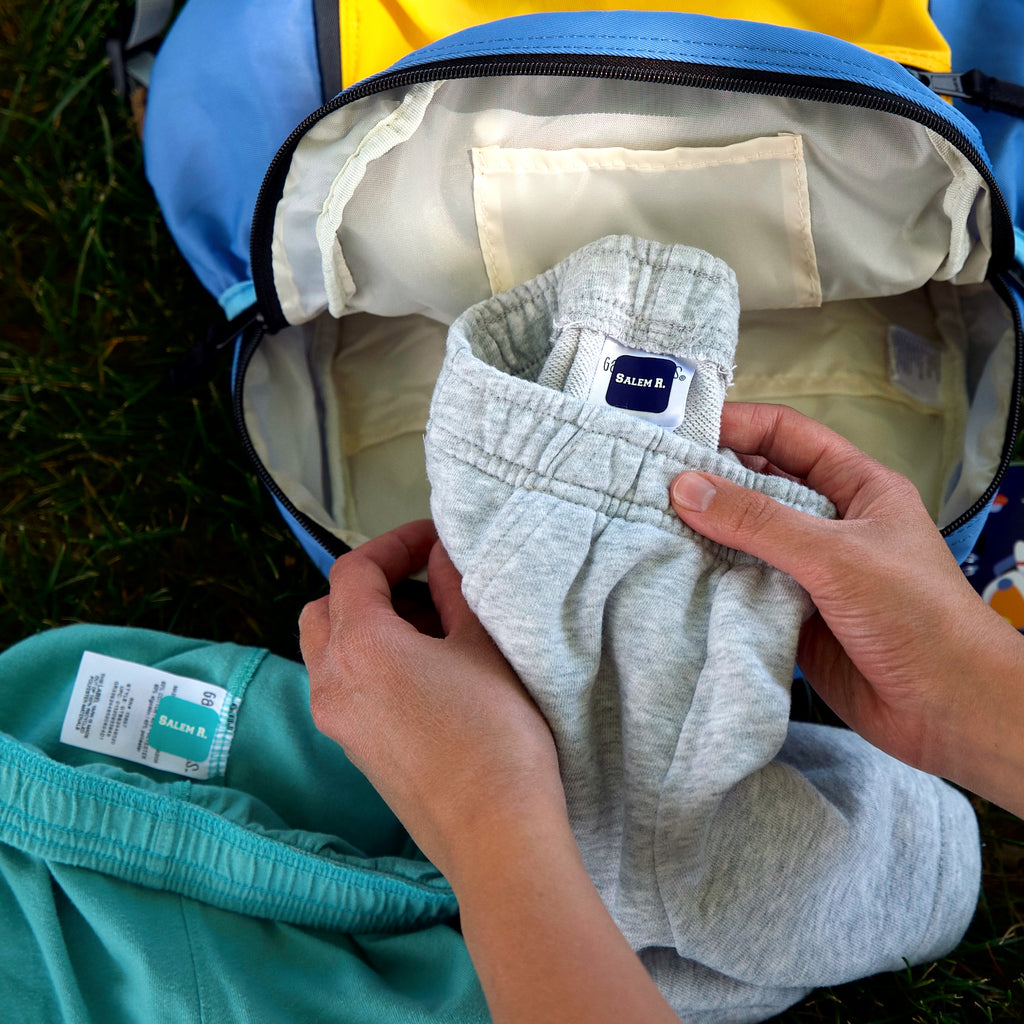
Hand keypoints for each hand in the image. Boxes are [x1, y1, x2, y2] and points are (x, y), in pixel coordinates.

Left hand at [298, 519, 564, 881]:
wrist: (494, 833)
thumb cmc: (494, 731)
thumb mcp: (481, 645)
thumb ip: (453, 588)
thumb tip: (439, 555)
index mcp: (358, 644)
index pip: (353, 570)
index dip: (394, 543)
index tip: (434, 539)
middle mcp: (330, 680)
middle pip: (324, 608)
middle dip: (368, 583)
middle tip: (422, 579)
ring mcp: (335, 721)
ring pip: (328, 648)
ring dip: (364, 621)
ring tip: (428, 624)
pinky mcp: (352, 750)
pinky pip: (342, 684)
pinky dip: (366, 658)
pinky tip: (421, 668)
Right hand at [669, 403, 1023, 816]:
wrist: (947, 711)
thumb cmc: (913, 615)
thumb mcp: (836, 555)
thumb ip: (759, 522)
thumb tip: (683, 487)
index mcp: (856, 487)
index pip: (787, 436)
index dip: (736, 426)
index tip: (679, 432)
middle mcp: (828, 522)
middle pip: (757, 485)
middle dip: (707, 482)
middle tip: (647, 481)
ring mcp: (807, 569)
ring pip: (744, 538)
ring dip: (703, 533)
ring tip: (646, 524)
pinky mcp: (789, 614)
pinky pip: (741, 586)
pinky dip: (709, 580)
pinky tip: (671, 575)